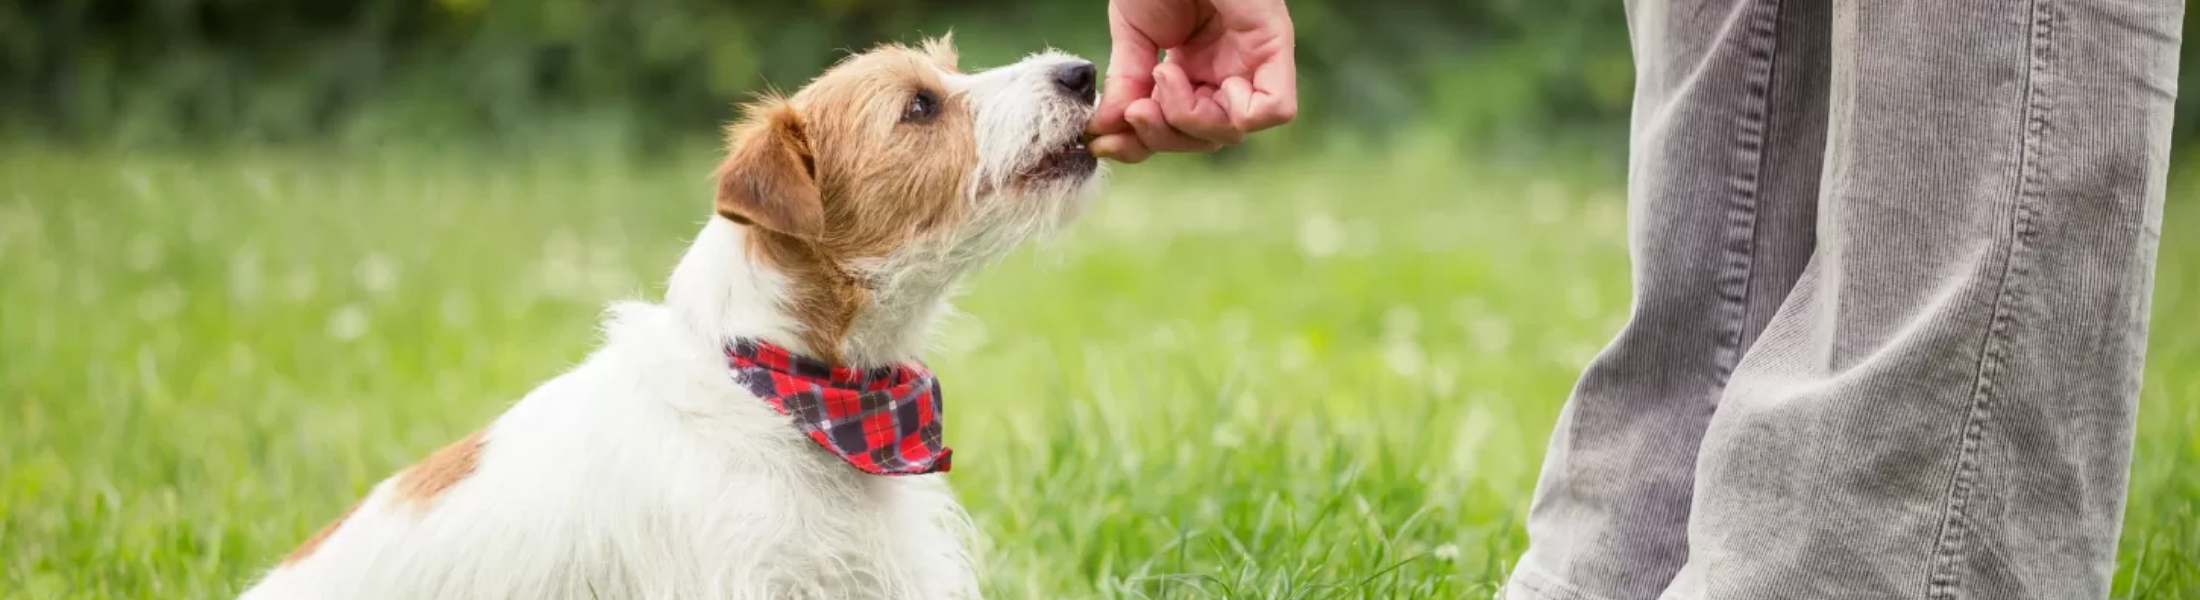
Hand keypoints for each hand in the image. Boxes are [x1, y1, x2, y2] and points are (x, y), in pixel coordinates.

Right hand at [1088, 0, 1297, 162]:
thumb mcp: (1132, 36)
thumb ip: (1127, 85)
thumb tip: (1103, 132)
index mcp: (1194, 69)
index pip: (1176, 130)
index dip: (1142, 143)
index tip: (1102, 140)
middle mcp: (1225, 71)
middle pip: (1203, 139)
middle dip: (1161, 136)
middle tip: (1134, 109)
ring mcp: (1250, 60)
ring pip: (1232, 132)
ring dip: (1186, 118)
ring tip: (1162, 74)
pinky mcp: (1274, 45)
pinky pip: (1275, 109)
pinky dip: (1234, 113)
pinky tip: (1195, 81)